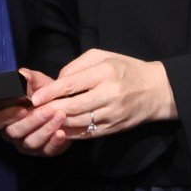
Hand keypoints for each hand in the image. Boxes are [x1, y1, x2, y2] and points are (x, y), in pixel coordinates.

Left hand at [3, 49, 174, 153]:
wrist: (157, 90)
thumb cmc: (127, 69)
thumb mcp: (104, 56)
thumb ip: (77, 66)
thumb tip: (56, 81)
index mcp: (106, 72)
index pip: (72, 84)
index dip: (50, 92)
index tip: (34, 98)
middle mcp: (110, 94)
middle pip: (72, 106)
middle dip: (50, 110)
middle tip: (33, 113)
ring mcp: (112, 114)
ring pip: (78, 122)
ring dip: (57, 123)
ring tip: (41, 122)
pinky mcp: (114, 128)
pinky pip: (87, 133)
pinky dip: (70, 133)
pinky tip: (59, 129)